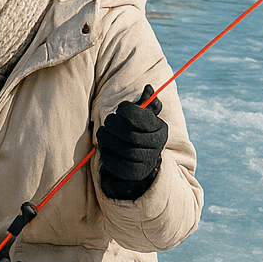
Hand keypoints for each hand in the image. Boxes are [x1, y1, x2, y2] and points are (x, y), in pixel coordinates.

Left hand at [96, 85, 168, 199]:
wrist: (140, 160)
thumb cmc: (137, 132)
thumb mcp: (142, 116)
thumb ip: (145, 102)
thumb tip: (148, 88)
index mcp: (160, 127)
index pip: (142, 116)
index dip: (127, 110)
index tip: (119, 109)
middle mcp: (158, 145)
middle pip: (130, 134)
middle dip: (112, 126)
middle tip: (105, 124)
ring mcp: (148, 160)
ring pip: (123, 149)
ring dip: (107, 141)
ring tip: (102, 136)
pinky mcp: (137, 173)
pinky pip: (118, 165)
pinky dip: (107, 157)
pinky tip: (105, 150)